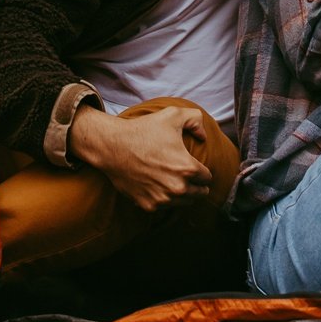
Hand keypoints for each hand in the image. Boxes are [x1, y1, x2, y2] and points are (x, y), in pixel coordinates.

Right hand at [68, 104, 211, 212]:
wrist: (113, 146)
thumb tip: (203, 136)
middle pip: (199, 194)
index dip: (203, 170)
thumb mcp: (173, 115)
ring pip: (183, 203)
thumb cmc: (143, 130)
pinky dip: (164, 199)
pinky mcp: (148, 206)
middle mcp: (177, 188)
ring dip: (182, 194)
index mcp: (187, 168)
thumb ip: (195, 119)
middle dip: (196, 185)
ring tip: (174, 180)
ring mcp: (162, 199)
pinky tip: (159, 186)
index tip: (195, 166)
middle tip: (188, 176)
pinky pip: (164, 207)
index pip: (207, 178)